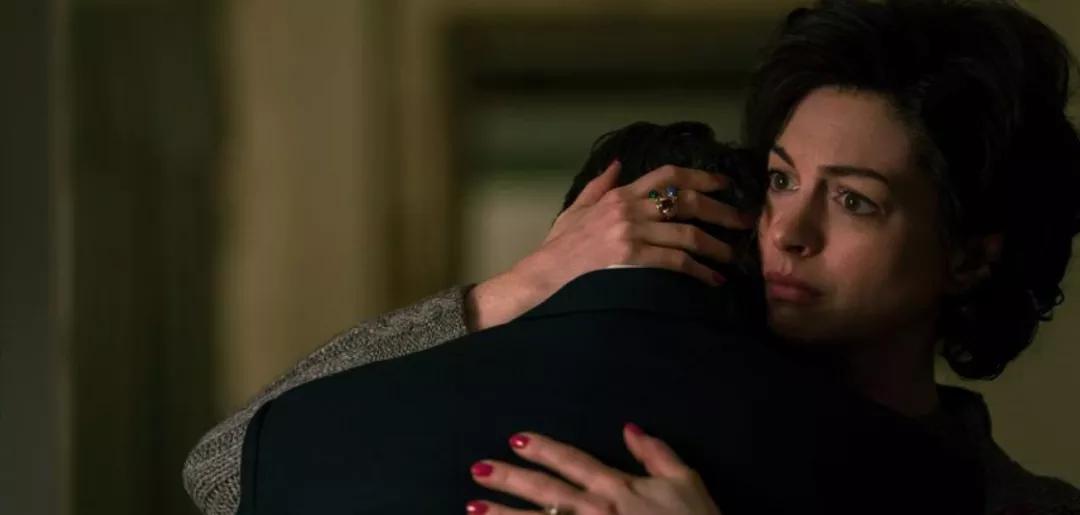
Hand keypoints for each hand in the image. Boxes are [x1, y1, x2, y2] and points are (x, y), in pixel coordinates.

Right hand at [466, 161, 753, 330]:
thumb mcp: (576, 209)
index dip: (701, 176)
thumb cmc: (559, 248)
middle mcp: (628, 208)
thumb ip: (598, 185)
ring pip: (687, 233)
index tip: (724, 185)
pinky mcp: (631, 258)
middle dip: (721, 211)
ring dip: (716, 246)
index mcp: (619, 194)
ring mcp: (630, 232)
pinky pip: (676, 261)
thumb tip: (615, 163)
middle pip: (687, 201)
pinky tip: (712, 280)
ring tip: (732, 257)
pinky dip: (699, 271)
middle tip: (743, 223)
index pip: (668, 174)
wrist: (542, 276)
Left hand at [466, 423, 721, 514]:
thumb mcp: (685, 482)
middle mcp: (596, 511)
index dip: (543, 449)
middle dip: (509, 480)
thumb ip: (656, 453)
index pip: (572, 462)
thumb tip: (629, 428)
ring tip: (472, 508)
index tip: (515, 440)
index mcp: (617, 488)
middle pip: (544, 492)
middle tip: (478, 470)